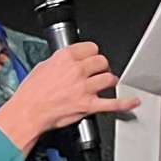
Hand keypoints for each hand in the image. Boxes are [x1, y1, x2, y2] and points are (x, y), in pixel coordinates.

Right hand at [0, 43, 138, 156]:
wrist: (27, 112)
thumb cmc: (31, 93)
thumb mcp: (42, 67)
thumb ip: (60, 62)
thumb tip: (68, 61)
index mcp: (65, 58)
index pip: (90, 48)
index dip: (92, 54)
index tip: (92, 58)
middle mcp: (76, 70)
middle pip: (102, 61)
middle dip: (101, 66)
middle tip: (98, 71)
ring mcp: (84, 88)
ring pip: (108, 78)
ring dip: (109, 81)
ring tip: (106, 83)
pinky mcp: (88, 105)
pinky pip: (112, 103)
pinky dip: (125, 103)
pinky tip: (132, 101)